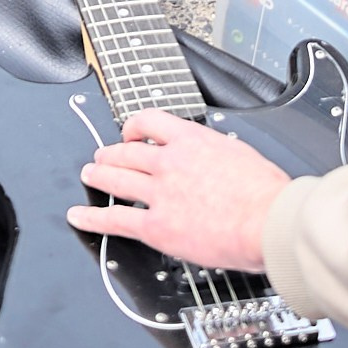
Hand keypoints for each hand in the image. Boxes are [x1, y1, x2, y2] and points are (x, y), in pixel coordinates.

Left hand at [66, 109, 291, 271]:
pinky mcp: (156, 226)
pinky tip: (78, 217)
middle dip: (109, 154)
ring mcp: (159, 194)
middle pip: (125, 151)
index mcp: (193, 140)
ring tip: (89, 176)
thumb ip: (216, 155)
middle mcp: (170, 163)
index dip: (132, 126)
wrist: (268, 221)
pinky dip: (91, 218)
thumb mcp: (241, 155)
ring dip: (97, 176)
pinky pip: (114, 220)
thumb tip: (214, 160)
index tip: (129, 133)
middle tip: (102, 157)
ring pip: (115, 180)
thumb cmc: (267, 194)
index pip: (150, 121)